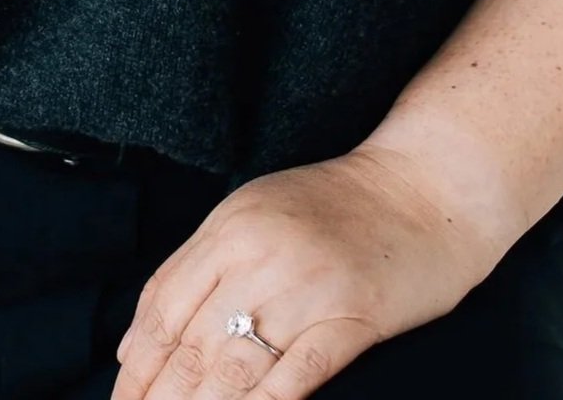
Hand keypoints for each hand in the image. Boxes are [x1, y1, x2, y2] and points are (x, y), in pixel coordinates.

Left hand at [110, 140, 513, 397]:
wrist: (427, 186)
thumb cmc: (340, 206)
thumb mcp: (258, 215)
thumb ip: (198, 268)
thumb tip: (135, 345)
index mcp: (230, 225)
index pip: (162, 305)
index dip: (135, 365)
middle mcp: (259, 252)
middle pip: (191, 342)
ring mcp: (306, 285)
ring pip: (234, 367)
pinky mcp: (351, 316)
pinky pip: (296, 375)